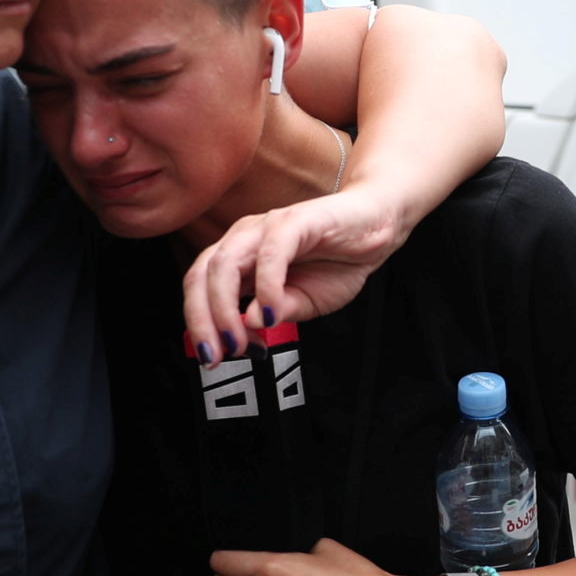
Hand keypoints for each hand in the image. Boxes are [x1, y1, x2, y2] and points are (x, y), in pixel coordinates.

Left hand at [181, 187, 410, 364]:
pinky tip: (272, 313)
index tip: (209, 356)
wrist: (377, 229)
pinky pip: (271, 251)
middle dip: (203, 320)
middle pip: (202, 276)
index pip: (199, 286)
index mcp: (239, 257)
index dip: (198, 323)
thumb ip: (277, 313)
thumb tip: (251, 324)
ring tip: (241, 340)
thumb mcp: (305, 303)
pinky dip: (266, 285)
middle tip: (217, 353)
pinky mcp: (295, 220)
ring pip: (225, 264)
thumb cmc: (339, 262)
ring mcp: (266, 227)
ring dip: (226, 308)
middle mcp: (244, 239)